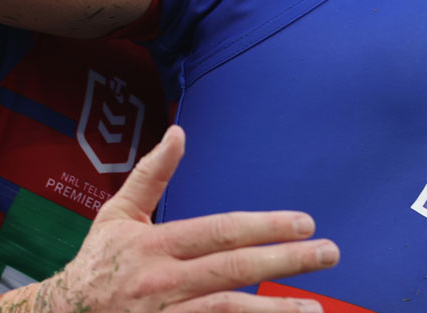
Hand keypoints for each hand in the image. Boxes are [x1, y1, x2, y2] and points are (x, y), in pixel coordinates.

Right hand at [37, 125, 337, 312]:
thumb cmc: (96, 263)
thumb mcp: (117, 216)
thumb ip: (150, 175)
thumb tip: (178, 132)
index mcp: (154, 246)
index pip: (220, 232)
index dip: (264, 227)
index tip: (305, 223)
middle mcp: (162, 283)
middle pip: (233, 271)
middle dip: (286, 262)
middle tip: (330, 254)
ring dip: (275, 311)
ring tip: (316, 308)